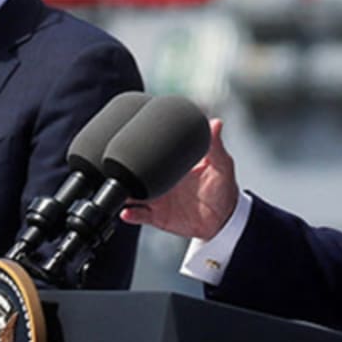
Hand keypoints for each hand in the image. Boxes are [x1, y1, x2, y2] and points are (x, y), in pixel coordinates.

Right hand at [120, 117, 239, 239]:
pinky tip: (127, 212)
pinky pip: (139, 216)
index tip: (123, 145)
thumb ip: (215, 146)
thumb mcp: (220, 164)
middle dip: (121, 174)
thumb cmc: (222, 188)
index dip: (134, 152)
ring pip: (131, 195)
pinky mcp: (158, 217)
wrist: (225, 218)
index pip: (148, 156)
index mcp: (170, 166)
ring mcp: (157, 200)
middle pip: (133, 176)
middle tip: (116, 171)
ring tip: (120, 192)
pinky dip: (131, 215)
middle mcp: (160, 182)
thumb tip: (216, 123)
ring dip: (122, 194)